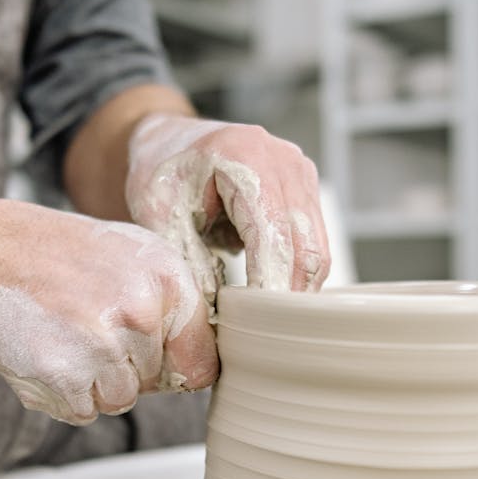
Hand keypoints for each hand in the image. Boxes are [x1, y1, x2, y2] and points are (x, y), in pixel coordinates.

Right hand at [0, 203, 216, 424]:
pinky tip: (46, 355)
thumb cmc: (63, 256)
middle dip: (122, 368)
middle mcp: (142, 312)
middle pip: (153, 384)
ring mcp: (103, 344)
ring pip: (119, 401)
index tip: (157, 362)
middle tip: (84, 328)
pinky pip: (83, 412)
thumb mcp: (133, 256)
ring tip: (65, 340)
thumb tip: (199, 362)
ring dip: (92, 385)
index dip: (177, 368)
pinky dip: (62, 396)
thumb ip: (173, 304)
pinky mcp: (65, 373)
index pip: (202, 361)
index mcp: (168, 280)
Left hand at [124, 113, 330, 311]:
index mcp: (245, 155)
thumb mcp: (160, 215)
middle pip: (306, 247)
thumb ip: (187, 259)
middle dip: (288, 296)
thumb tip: (216, 312)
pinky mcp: (306, 191)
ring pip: (317, 251)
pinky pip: (313, 244)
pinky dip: (295, 274)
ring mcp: (302, 174)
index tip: (259, 325)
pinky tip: (270, 295)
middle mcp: (285, 161)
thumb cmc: (162, 171)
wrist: (171, 141)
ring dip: (296, 289)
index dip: (269, 284)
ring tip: (268, 323)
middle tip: (267, 337)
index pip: (272, 234)